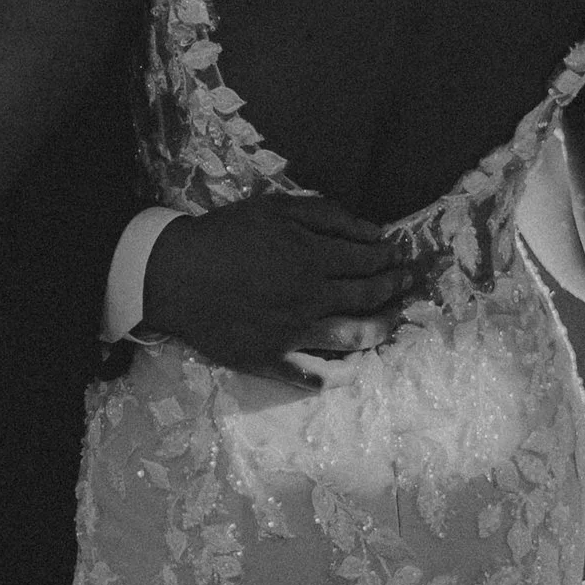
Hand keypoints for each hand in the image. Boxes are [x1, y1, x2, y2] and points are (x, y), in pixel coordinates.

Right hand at [141, 195, 427, 381]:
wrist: (172, 274)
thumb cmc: (225, 234)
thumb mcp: (276, 208)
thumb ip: (329, 216)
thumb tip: (375, 233)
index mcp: (314, 259)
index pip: (370, 261)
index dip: (392, 258)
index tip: (401, 257)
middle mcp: (311, 299)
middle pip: (369, 297)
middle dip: (398, 288)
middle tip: (412, 283)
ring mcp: (293, 334)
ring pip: (354, 338)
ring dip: (383, 328)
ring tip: (396, 320)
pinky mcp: (270, 359)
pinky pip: (310, 375)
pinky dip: (333, 376)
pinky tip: (348, 371)